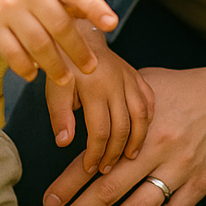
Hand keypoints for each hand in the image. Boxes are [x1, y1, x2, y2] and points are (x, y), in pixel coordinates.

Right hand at [0, 0, 116, 84]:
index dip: (96, 8)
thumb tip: (105, 20)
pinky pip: (12, 53)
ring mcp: (9, 8)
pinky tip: (35, 74)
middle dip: (78, 50)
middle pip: (59, 25)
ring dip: (55, 66)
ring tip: (67, 79)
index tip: (112, 24)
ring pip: (37, 44)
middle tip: (91, 68)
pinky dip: (25, 67)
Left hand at [41, 63, 205, 205]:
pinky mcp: (200, 186)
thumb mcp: (146, 83)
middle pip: (110, 190)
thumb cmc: (186, 88)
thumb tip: (75, 108)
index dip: (68, 183)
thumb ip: (114, 101)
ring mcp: (182, 170)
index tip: (47, 203)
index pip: (95, 158)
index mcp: (140, 123)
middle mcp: (159, 148)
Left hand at [44, 42, 154, 174]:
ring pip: (141, 116)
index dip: (96, 154)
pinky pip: (149, 100)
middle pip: (123, 127)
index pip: (99, 131)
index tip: (90, 168)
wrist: (80, 36)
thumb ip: (60, 116)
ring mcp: (129, 79)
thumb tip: (64, 143)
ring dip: (137, 140)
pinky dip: (148, 119)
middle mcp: (116, 84)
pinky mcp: (137, 76)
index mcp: (94, 88)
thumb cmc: (64, 66)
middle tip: (107, 168)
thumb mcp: (55, 90)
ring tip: (129, 157)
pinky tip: (143, 133)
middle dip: (115, 152)